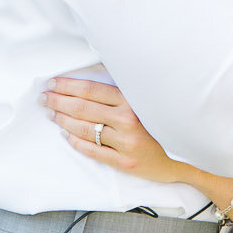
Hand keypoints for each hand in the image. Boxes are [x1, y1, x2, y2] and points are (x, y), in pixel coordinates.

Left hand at [43, 77, 195, 186]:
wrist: (188, 156)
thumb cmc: (166, 123)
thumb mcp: (149, 100)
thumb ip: (125, 88)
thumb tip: (95, 70)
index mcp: (134, 101)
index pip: (92, 91)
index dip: (68, 86)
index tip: (53, 83)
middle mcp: (129, 121)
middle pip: (83, 108)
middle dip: (59, 102)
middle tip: (44, 98)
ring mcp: (126, 143)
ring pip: (84, 129)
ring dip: (63, 120)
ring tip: (52, 114)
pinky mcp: (124, 162)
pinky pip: (93, 150)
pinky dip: (76, 142)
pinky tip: (66, 134)